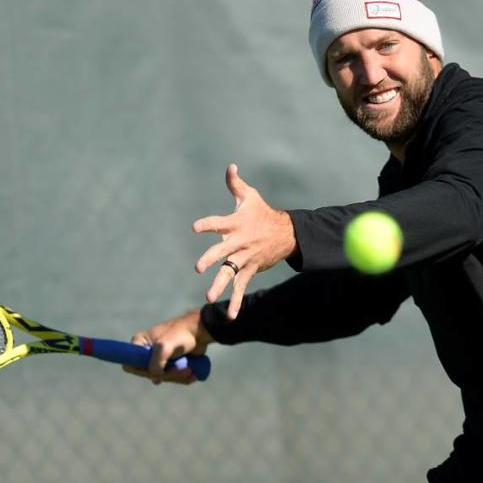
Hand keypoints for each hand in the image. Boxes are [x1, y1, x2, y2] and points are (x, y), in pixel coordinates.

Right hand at [125, 310, 213, 384]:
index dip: (141, 370)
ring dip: (177, 376)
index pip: (130, 363)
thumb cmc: (181, 334)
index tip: (157, 370)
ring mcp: (160, 358)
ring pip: (162, 377)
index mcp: (140, 343)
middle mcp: (147, 351)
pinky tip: (191, 373)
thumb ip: (155, 363)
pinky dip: (182, 377)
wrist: (201, 331)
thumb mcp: (164, 347)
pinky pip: (173, 377)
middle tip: (180, 368)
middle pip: (149, 374)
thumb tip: (155, 379)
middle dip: (166, 374)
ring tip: (189, 370)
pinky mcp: (171, 363)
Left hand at [193, 164, 295, 319]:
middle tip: (198, 268)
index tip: (196, 228)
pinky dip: (237, 302)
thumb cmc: (262, 213)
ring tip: (209, 297)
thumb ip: (235, 183)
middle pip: (223, 252)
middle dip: (211, 259)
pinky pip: (242, 287)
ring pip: (231, 273)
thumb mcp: (249, 196)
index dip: (207, 225)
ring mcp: (245, 258)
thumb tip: (230, 166)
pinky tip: (230, 316)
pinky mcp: (251, 269)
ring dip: (221, 285)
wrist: (287, 233)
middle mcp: (239, 242)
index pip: (218, 224)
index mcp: (235, 224)